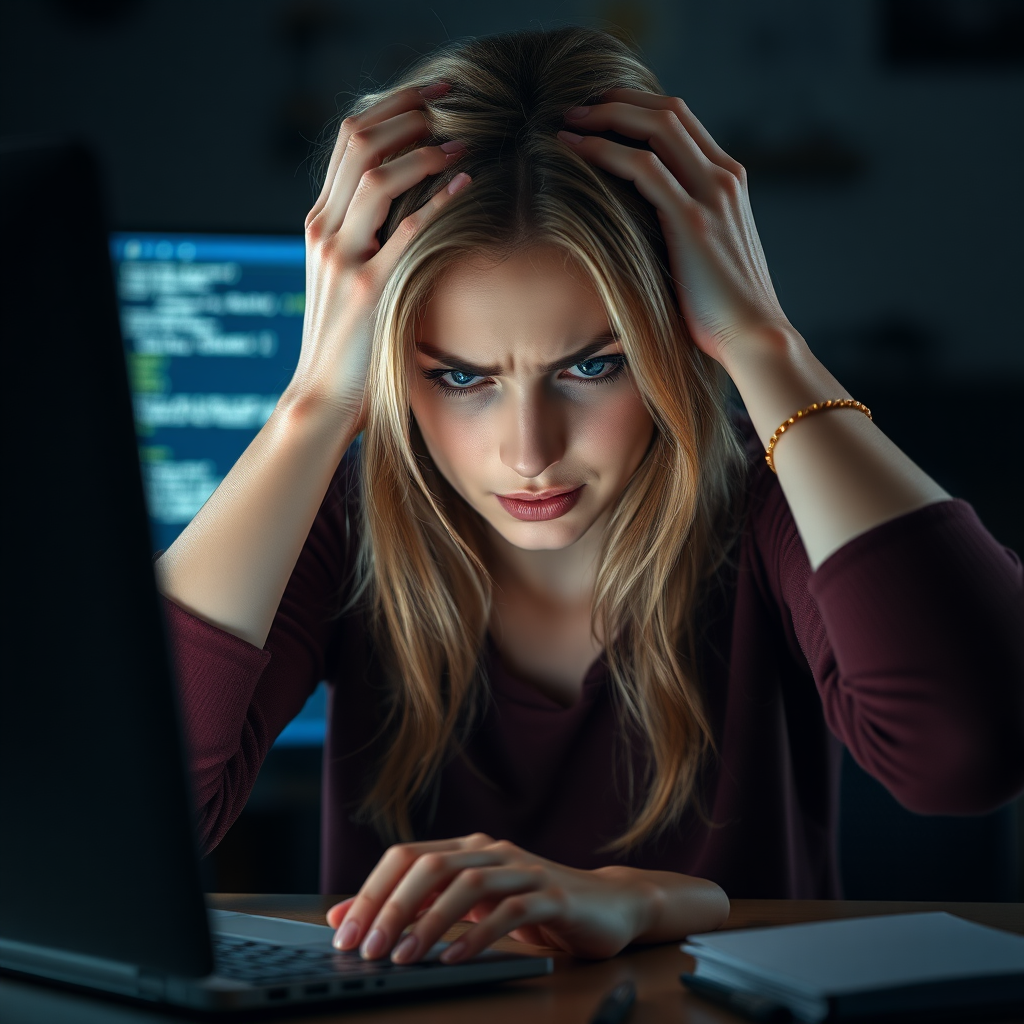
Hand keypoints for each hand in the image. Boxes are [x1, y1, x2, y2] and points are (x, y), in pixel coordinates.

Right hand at [288, 82, 470, 427]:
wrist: (321, 395)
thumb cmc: (346, 340)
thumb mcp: (347, 278)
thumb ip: (367, 239)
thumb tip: (412, 206)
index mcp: (320, 223)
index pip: (349, 140)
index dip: (390, 107)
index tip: (430, 95)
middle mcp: (323, 230)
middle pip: (358, 141)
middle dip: (407, 109)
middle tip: (449, 98)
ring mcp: (341, 258)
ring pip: (375, 176)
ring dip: (423, 150)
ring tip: (459, 140)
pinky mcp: (366, 289)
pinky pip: (404, 231)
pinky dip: (437, 201)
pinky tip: (465, 184)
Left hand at [324, 833, 654, 963]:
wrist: (610, 906)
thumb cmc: (533, 907)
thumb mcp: (472, 906)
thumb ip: (419, 906)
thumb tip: (347, 916)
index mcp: (469, 849)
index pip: (407, 856)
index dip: (371, 891)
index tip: (344, 933)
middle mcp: (493, 851)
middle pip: (430, 866)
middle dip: (391, 907)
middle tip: (366, 949)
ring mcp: (525, 870)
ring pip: (468, 884)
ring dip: (429, 923)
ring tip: (403, 958)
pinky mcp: (553, 896)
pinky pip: (510, 912)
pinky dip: (478, 936)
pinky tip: (455, 959)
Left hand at [558, 89, 791, 365]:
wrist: (754, 337)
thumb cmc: (723, 309)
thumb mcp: (704, 255)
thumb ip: (680, 228)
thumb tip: (638, 226)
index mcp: (728, 181)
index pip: (681, 121)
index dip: (636, 108)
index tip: (597, 115)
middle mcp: (725, 177)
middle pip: (668, 110)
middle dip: (616, 101)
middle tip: (574, 109)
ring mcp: (712, 194)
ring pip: (656, 126)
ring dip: (605, 117)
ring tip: (566, 123)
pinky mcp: (692, 220)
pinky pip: (642, 167)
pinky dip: (604, 151)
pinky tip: (573, 152)